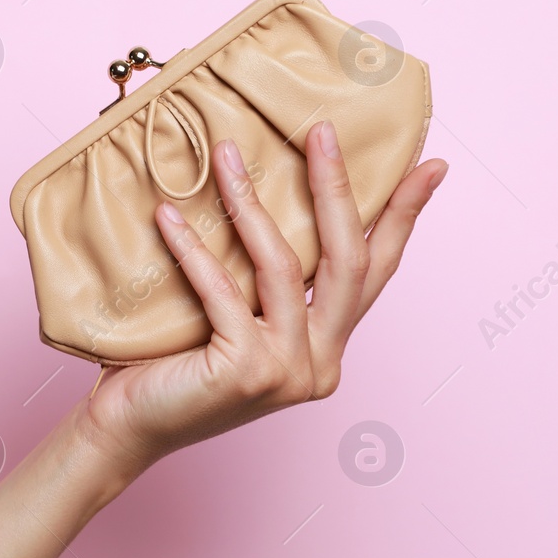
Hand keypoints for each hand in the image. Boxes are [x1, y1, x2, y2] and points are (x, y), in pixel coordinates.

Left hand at [72, 120, 447, 477]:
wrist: (127, 427)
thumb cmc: (171, 363)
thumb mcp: (232, 312)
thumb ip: (260, 275)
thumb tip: (258, 178)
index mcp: (327, 347)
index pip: (375, 271)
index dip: (403, 218)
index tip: (430, 166)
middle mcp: (320, 364)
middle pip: (348, 261)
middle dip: (337, 188)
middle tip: (322, 130)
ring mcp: (288, 372)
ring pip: (284, 268)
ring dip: (252, 201)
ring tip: (225, 154)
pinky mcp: (247, 372)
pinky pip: (223, 291)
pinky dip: (194, 248)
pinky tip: (168, 216)